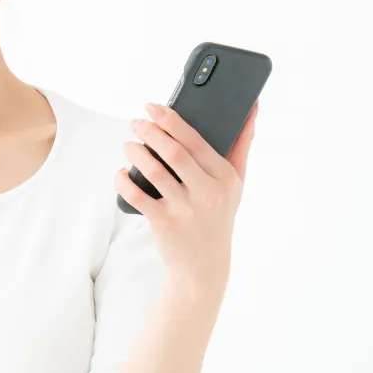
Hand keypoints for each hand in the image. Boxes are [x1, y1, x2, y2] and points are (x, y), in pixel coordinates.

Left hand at [113, 99, 259, 297]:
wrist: (204, 265)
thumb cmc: (218, 215)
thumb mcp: (236, 183)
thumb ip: (241, 144)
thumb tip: (252, 107)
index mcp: (225, 177)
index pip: (195, 141)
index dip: (172, 121)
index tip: (154, 107)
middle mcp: (208, 193)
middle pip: (174, 153)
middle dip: (151, 132)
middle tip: (136, 122)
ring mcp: (185, 209)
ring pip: (154, 171)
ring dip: (136, 154)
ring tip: (129, 146)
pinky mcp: (164, 223)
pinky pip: (137, 196)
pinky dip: (124, 181)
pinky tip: (121, 173)